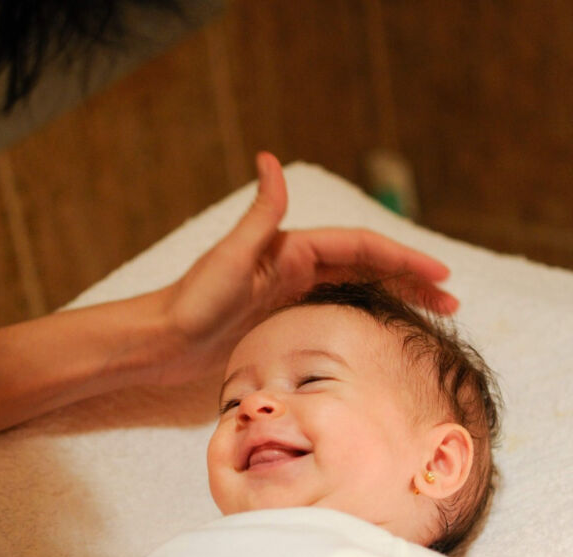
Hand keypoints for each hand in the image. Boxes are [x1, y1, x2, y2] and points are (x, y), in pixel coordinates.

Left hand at [156, 152, 457, 384]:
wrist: (163, 339)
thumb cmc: (193, 301)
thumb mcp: (230, 257)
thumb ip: (260, 213)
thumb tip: (270, 158)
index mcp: (291, 248)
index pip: (361, 247)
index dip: (404, 258)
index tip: (442, 276)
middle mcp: (294, 265)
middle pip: (366, 267)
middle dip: (409, 280)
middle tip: (450, 303)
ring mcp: (288, 291)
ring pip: (354, 288)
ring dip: (392, 297)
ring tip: (429, 316)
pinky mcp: (279, 316)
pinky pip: (333, 310)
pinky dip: (361, 314)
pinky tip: (377, 327)